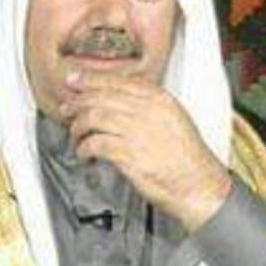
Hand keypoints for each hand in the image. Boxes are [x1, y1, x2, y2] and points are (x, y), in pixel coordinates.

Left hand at [59, 71, 231, 232]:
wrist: (199, 186)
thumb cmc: (187, 158)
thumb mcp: (173, 120)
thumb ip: (147, 107)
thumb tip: (115, 101)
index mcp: (159, 100)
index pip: (117, 81)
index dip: (91, 79)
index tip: (74, 80)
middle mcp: (148, 111)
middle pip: (101, 97)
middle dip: (77, 102)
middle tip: (66, 109)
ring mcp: (138, 132)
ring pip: (94, 117)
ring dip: (78, 128)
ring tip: (76, 136)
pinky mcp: (129, 155)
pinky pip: (96, 144)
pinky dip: (84, 149)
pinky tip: (85, 154)